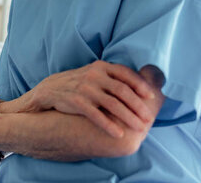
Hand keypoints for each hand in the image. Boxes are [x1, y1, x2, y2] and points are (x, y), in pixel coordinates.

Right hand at [32, 60, 156, 137]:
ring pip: (113, 104)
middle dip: (138, 106)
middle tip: (149, 119)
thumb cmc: (78, 83)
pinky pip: (96, 115)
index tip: (151, 97)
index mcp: (101, 66)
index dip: (140, 85)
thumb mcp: (94, 74)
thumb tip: (138, 87)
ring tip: (139, 128)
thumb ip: (111, 77)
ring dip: (128, 117)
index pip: (125, 74)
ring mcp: (85, 88)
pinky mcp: (76, 102)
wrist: (49, 90)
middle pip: (122, 91)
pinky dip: (109, 125)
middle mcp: (94, 75)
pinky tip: (119, 134)